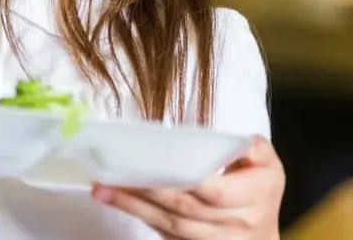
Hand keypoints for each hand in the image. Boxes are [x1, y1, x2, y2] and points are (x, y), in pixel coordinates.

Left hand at [93, 135, 283, 239]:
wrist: (262, 236)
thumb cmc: (259, 191)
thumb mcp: (265, 164)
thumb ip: (251, 148)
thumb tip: (234, 139)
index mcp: (254, 196)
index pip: (214, 191)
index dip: (182, 181)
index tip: (150, 166)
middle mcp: (235, 223)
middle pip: (184, 209)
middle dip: (144, 192)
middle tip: (109, 176)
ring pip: (170, 225)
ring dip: (133, 208)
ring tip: (103, 190)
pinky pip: (167, 235)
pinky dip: (143, 218)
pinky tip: (120, 203)